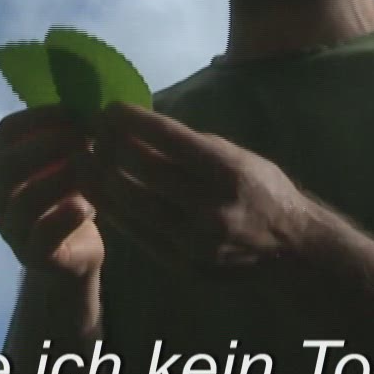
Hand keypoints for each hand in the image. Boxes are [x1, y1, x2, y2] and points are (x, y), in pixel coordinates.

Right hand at [0, 103, 104, 279]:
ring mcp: (10, 230)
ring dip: (62, 178)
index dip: (40, 117)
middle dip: (48, 145)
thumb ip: (66, 132)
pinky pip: (43, 234)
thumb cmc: (68, 197)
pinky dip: (66, 216)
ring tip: (92, 168)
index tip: (76, 112)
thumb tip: (89, 97)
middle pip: (7, 164)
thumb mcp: (63, 161)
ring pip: (24, 200)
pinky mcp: (32, 257)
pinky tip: (89, 206)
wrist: (73, 256)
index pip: (6, 132)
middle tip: (85, 138)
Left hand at [84, 102, 322, 272]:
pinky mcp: (182, 266)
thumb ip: (188, 146)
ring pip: (129, 203)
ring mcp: (194, 243)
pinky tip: (96, 190)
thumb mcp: (235, 156)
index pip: (169, 138)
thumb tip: (136, 126)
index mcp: (229, 172)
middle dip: (109, 145)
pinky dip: (112, 207)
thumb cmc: (261, 190)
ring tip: (82, 158)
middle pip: (141, 169)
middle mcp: (211, 209)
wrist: (291, 250)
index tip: (109, 107)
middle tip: (90, 132)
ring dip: (99, 177)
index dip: (133, 120)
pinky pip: (134, 232)